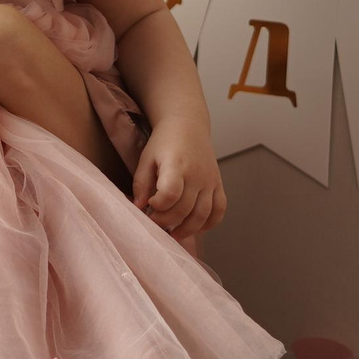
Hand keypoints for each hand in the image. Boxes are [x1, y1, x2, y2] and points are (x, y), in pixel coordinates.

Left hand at [135, 121, 225, 239]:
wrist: (188, 125)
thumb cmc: (164, 142)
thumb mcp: (146, 158)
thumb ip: (141, 183)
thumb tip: (138, 207)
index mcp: (176, 165)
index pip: (170, 194)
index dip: (158, 205)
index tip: (150, 205)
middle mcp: (197, 174)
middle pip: (184, 208)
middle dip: (167, 221)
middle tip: (155, 222)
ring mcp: (210, 180)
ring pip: (202, 214)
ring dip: (187, 229)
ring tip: (173, 234)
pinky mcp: (218, 184)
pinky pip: (219, 209)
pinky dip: (210, 223)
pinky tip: (195, 228)